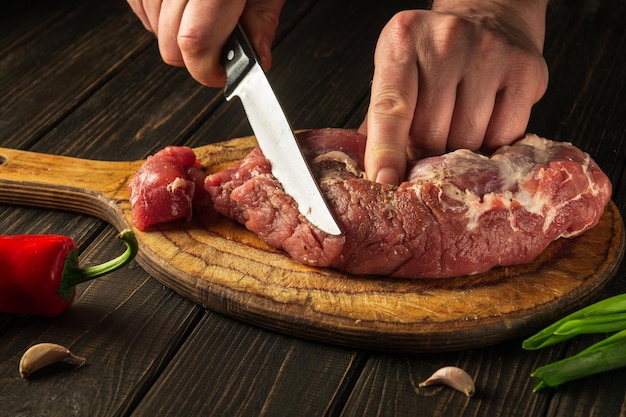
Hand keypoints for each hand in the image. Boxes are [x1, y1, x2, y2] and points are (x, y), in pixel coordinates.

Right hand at [127, 0, 284, 86]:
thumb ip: (262, 18)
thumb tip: (257, 59)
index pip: (194, 41)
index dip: (206, 70)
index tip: (220, 76)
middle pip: (168, 43)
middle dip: (194, 56)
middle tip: (218, 45)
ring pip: (150, 27)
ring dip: (175, 33)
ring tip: (202, 12)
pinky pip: (138, 6)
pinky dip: (157, 13)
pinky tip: (181, 2)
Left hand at [359, 1, 548, 184]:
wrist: (489, 14)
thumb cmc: (434, 54)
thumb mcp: (397, 70)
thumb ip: (379, 120)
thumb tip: (373, 175)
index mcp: (403, 41)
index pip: (391, 108)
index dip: (386, 151)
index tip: (383, 182)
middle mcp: (446, 41)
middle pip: (430, 133)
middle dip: (425, 152)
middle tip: (428, 145)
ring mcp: (490, 53)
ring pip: (467, 140)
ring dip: (459, 152)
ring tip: (456, 129)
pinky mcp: (525, 71)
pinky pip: (504, 137)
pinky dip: (492, 146)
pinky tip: (486, 125)